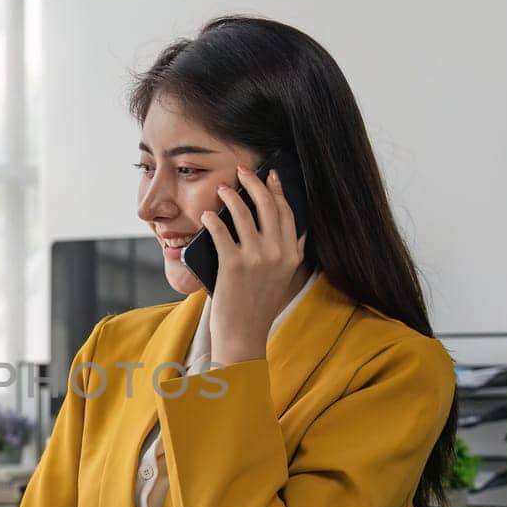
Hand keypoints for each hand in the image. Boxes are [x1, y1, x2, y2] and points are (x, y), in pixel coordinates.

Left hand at [203, 165, 306, 365]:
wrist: (243, 335)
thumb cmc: (258, 306)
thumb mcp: (283, 278)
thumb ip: (292, 254)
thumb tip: (299, 230)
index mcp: (291, 255)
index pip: (287, 213)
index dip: (277, 190)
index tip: (269, 174)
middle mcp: (277, 254)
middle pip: (267, 206)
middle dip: (254, 183)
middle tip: (242, 171)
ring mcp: (256, 259)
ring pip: (244, 213)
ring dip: (231, 196)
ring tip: (222, 189)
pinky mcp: (233, 265)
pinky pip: (221, 231)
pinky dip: (213, 219)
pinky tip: (207, 214)